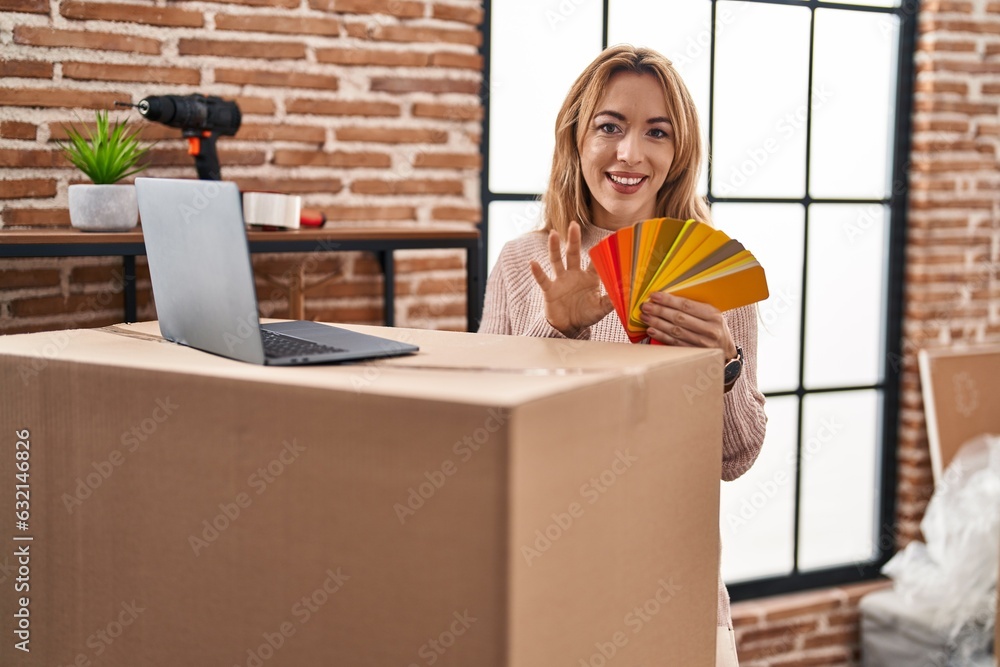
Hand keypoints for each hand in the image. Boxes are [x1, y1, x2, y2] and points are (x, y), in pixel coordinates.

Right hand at [529, 222, 613, 336]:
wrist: (568, 327)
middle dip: (573, 239)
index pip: (595, 261)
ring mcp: (561, 280)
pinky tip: (533, 263)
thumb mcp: (601, 309)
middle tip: (574, 224)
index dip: (600, 250)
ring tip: (553, 234)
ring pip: (557, 261)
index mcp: (589, 277)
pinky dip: (538, 272)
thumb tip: (626, 292)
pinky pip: (543, 279)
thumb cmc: (586, 315)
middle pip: (573, 253)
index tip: (606, 236)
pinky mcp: (550, 290)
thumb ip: (611, 300)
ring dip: (554, 248)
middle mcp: (574, 274)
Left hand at [640, 292, 736, 358]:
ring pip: (675, 331)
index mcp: (713, 315)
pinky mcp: (695, 353)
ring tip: (645, 317)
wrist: (726, 350)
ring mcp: (702, 343)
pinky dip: (661, 336)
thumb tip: (667, 298)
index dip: (669, 300)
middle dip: (660, 311)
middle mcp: (709, 329)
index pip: (686, 305)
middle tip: (646, 306)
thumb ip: (694, 307)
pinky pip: (674, 343)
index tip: (654, 296)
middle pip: (679, 318)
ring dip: (657, 323)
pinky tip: (651, 330)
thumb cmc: (715, 327)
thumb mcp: (711, 314)